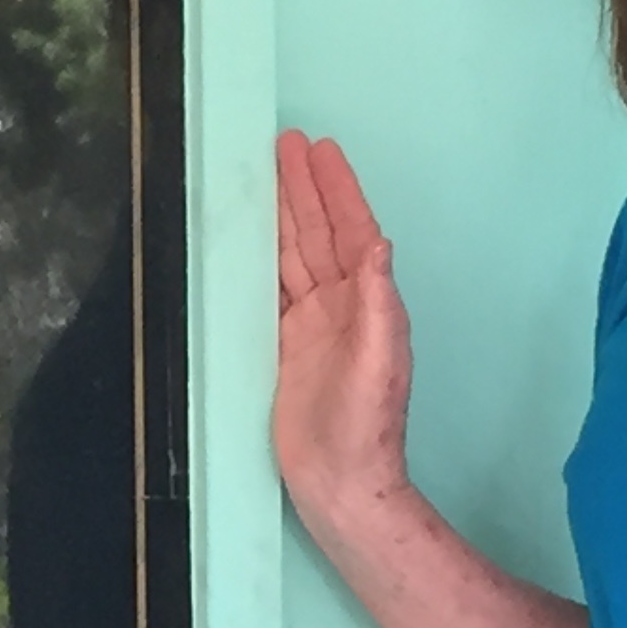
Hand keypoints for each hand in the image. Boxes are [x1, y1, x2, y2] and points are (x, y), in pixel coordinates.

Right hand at [274, 131, 412, 535]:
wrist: (341, 484)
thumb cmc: (365, 427)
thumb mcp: (378, 362)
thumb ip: (377, 303)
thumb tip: (377, 244)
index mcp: (366, 303)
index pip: (350, 233)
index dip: (335, 191)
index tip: (319, 150)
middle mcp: (340, 306)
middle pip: (318, 234)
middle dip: (304, 189)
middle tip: (286, 143)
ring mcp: (312, 325)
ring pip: (294, 255)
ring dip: (282, 215)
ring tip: (265, 175)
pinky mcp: (286, 346)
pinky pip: (272, 288)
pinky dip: (261, 259)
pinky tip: (248, 238)